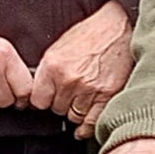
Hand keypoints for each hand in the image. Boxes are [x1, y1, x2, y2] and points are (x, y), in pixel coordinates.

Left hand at [29, 0, 135, 131]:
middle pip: (57, 110)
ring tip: (81, 98)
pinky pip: (92, 122)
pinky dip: (88, 126)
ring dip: (76, 111)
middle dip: (61, 104)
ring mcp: (89, 89)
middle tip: (70, 93)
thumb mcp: (58, 48)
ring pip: (74, 117)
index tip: (48, 99)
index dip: (43, 101)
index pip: (38, 101)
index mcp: (52, 66)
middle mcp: (69, 79)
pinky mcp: (107, 94)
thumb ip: (47, 73)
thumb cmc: (88, 35)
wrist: (116, 27)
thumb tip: (38, 95)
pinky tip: (84, 126)